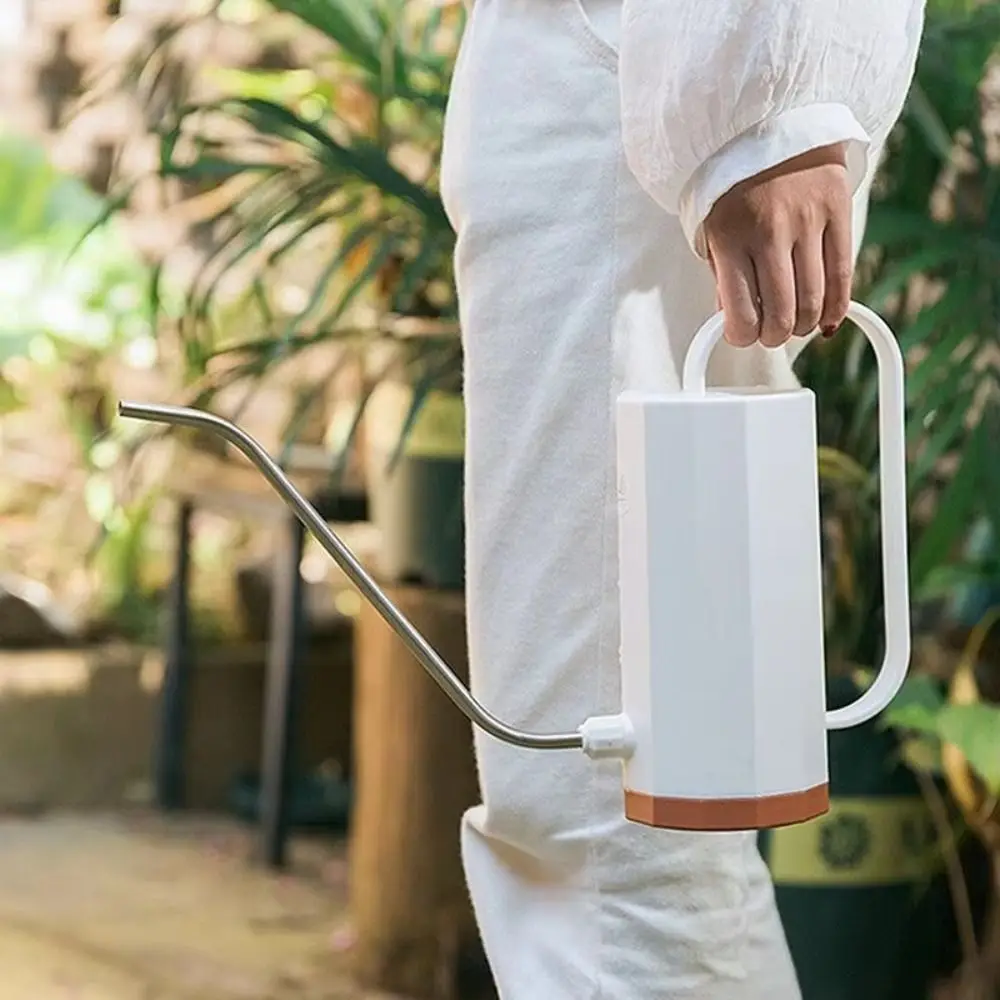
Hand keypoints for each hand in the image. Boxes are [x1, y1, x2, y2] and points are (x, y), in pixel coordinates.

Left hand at [703, 143, 852, 348]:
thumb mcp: (710, 228)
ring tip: (794, 322)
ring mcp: (808, 221)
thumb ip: (723, 275)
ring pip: (814, 303)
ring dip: (803, 325)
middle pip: (782, 316)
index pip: (742, 315)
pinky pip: (842, 276)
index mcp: (729, 238)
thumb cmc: (732, 183)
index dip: (742, 337)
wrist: (769, 121)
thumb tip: (735, 319)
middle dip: (774, 336)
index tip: (742, 334)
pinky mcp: (839, 211)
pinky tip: (825, 319)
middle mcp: (769, 232)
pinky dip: (835, 308)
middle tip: (770, 332)